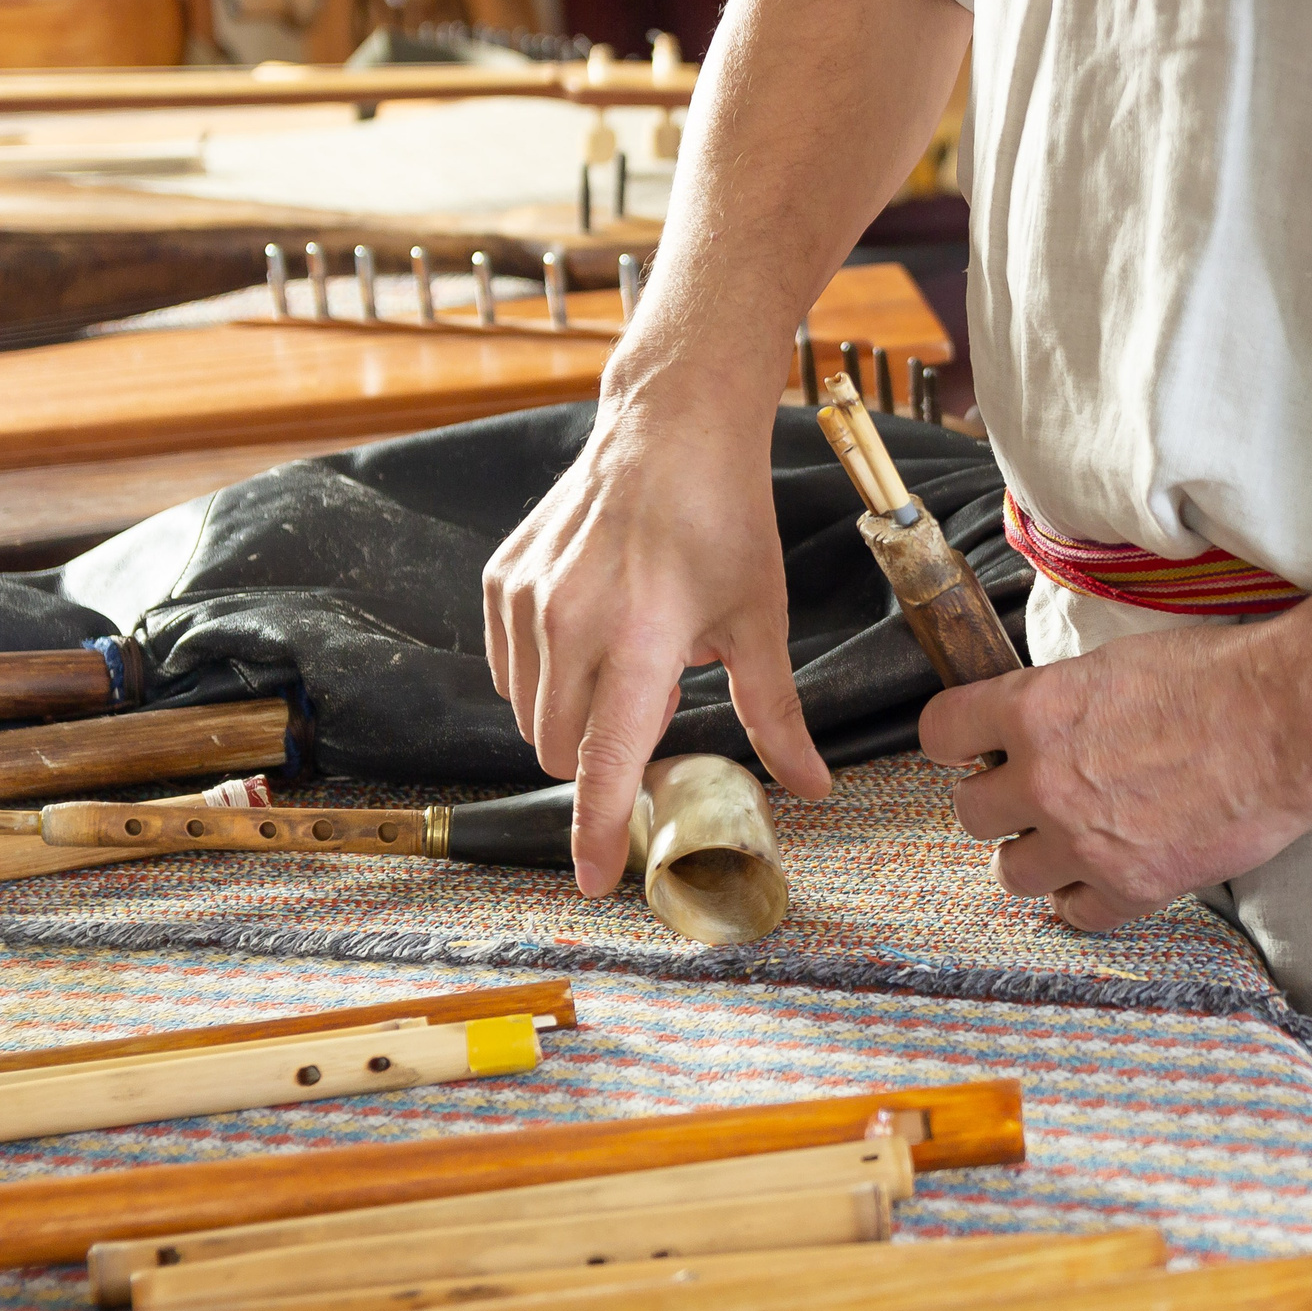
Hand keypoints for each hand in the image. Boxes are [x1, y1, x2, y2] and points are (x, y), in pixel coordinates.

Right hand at [484, 364, 830, 897]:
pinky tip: (595, 639)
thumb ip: (774, 714)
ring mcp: (526, 601)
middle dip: (601, 760)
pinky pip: (512, 669)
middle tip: (658, 713)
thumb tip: (809, 787)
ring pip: (532, 714)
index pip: (603, 763)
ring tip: (632, 662)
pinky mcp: (502, 581)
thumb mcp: (759, 621)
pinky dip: (547, 678)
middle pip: (562, 750)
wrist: (669, 429)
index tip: (594, 881)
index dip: (596, 830)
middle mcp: (568, 624)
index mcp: (638, 642)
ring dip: (575, 717)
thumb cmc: (723, 521)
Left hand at [917, 620, 1311, 931]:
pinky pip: (1076, 913)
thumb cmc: (1219, 678)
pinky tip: (1105, 873)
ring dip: (1035, 854)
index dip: (955, 741)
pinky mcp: (1132, 887)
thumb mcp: (1114, 663)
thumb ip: (1058, 702)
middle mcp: (1045, 780)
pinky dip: (1084, 897)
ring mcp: (1085, 841)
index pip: (940, 733)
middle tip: (1031, 794)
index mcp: (1035, 710)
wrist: (1290, 721)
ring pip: (1012, 872)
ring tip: (1070, 837)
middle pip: (970, 813)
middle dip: (998, 802)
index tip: (970, 747)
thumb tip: (1031, 725)